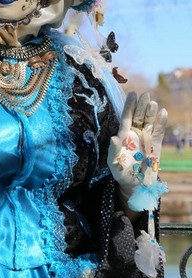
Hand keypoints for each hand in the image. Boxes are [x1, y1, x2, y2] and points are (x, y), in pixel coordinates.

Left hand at [108, 92, 167, 210]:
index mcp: (124, 135)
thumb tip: (114, 138)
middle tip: (145, 95)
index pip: (126, 117)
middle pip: (139, 116)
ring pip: (150, 121)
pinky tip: (163, 113)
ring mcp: (146, 138)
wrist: (135, 183)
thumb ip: (113, 150)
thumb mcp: (113, 163)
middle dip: (141, 105)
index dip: (129, 106)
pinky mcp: (156, 145)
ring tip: (153, 103)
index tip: (132, 94)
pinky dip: (161, 122)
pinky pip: (159, 131)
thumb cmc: (121, 172)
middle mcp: (135, 133)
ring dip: (151, 112)